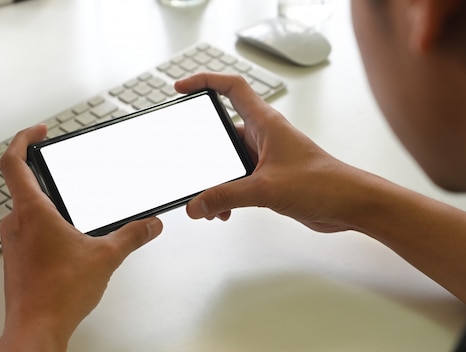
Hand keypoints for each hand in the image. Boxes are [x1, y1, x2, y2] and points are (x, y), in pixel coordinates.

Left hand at [0, 125, 162, 351]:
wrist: (35, 329)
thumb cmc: (57, 295)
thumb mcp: (105, 257)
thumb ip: (131, 236)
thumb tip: (149, 225)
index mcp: (31, 211)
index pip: (13, 162)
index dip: (23, 139)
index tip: (38, 132)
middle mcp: (15, 223)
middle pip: (18, 182)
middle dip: (39, 170)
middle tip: (55, 162)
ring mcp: (11, 242)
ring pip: (22, 208)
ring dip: (42, 200)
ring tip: (67, 203)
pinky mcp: (14, 259)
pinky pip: (25, 230)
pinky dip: (41, 224)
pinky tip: (64, 238)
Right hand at [176, 73, 368, 232]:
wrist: (350, 204)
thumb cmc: (324, 184)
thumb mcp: (267, 189)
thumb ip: (227, 196)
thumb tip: (197, 204)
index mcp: (265, 123)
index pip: (231, 88)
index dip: (204, 81)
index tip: (182, 88)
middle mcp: (264, 135)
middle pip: (222, 130)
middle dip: (203, 148)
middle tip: (186, 159)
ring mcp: (265, 156)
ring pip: (228, 160)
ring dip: (216, 179)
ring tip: (208, 198)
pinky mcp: (268, 176)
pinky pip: (237, 179)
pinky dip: (227, 193)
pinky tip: (225, 209)